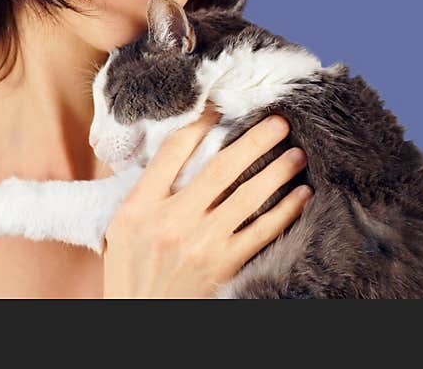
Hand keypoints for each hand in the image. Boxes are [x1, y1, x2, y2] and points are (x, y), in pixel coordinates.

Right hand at [102, 113, 311, 297]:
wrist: (139, 315)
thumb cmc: (129, 268)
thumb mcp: (121, 224)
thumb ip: (144, 190)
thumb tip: (174, 153)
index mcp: (139, 205)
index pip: (174, 151)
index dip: (201, 124)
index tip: (221, 108)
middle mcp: (171, 220)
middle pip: (220, 169)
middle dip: (254, 141)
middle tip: (279, 122)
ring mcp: (200, 244)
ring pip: (247, 198)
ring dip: (277, 172)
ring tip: (297, 154)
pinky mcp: (223, 266)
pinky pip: (261, 232)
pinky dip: (284, 211)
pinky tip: (301, 196)